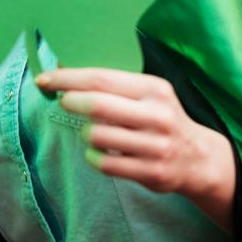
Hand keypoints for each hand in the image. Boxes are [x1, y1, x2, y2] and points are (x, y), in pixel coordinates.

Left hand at [35, 68, 234, 229]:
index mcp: (154, 89)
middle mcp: (157, 115)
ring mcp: (156, 146)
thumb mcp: (147, 93)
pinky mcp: (152, 172)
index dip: (67, 78)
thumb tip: (62, 69)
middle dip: (71, 101)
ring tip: (90, 130)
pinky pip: (104, 164)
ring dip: (84, 132)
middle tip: (63, 102)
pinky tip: (98, 151)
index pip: (101, 79)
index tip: (44, 79)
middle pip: (98, 105)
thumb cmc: (159, 118)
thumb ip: (112, 84)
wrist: (197, 158)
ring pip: (97, 136)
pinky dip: (93, 156)